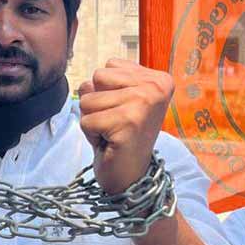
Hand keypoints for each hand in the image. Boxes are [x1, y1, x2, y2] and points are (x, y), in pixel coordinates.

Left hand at [77, 59, 173, 193]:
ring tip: (112, 133)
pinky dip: (92, 136)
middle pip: (97, 79)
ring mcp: (143, 103)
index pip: (109, 67)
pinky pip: (86, 120)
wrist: (132, 177)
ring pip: (88, 100)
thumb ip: (107, 80)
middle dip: (97, 104)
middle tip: (116, 124)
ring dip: (94, 120)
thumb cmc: (123, 136)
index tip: (123, 112)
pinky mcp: (127, 123)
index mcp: (159, 79)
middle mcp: (156, 87)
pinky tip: (110, 143)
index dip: (106, 91)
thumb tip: (86, 82)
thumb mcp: (121, 99)